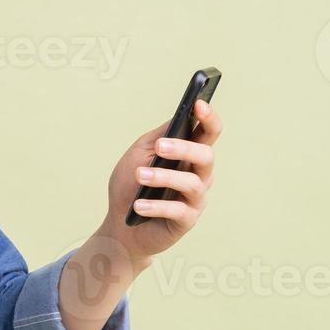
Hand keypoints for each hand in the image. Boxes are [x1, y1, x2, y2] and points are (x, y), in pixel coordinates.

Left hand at [101, 99, 222, 265]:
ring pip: (192, 183)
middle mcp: (198, 174)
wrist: (120, 226)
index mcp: (188, 155)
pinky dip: (155, 206)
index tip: (199, 103)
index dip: (209, 117)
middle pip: (205, 155)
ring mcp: (195, 198)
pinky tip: (138, 205)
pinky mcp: (187, 220)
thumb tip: (180, 116)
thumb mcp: (138, 156)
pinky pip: (178, 210)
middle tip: (160, 146)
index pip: (208, 132)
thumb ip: (158, 137)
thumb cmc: (130, 186)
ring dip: (163, 177)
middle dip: (183, 148)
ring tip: (140, 176)